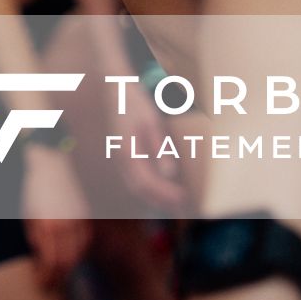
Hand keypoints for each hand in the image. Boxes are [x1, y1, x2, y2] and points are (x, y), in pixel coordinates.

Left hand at [20, 146, 91, 287]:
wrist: (51, 165)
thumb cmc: (34, 191)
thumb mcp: (28, 216)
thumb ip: (36, 239)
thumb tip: (41, 258)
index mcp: (47, 226)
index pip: (49, 263)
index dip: (45, 277)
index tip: (40, 283)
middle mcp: (65, 225)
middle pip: (65, 263)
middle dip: (57, 278)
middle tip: (50, 285)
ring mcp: (77, 220)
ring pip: (77, 254)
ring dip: (69, 269)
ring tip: (60, 276)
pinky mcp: (84, 215)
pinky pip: (85, 241)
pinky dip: (79, 253)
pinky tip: (73, 258)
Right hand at [113, 84, 187, 210]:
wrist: (116, 91)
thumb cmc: (135, 103)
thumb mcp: (151, 121)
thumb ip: (159, 146)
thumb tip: (169, 173)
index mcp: (127, 153)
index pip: (147, 183)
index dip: (165, 194)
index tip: (183, 198)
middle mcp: (122, 161)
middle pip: (141, 190)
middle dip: (162, 201)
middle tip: (184, 207)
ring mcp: (121, 160)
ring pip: (137, 187)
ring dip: (156, 198)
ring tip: (177, 204)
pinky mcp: (125, 157)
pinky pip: (136, 179)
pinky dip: (150, 188)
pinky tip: (164, 188)